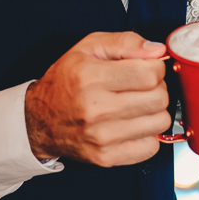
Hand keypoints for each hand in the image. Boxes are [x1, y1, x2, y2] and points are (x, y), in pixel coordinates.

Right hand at [24, 31, 170, 165]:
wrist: (39, 121)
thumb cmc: (66, 81)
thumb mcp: (88, 48)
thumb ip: (125, 42)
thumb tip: (158, 50)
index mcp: (90, 77)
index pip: (149, 73)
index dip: (155, 68)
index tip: (147, 69)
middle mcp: (95, 109)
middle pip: (159, 98)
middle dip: (157, 88)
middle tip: (142, 87)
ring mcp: (101, 137)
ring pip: (159, 122)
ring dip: (154, 112)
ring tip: (137, 106)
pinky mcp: (106, 157)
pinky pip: (151, 147)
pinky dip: (147, 135)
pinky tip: (132, 125)